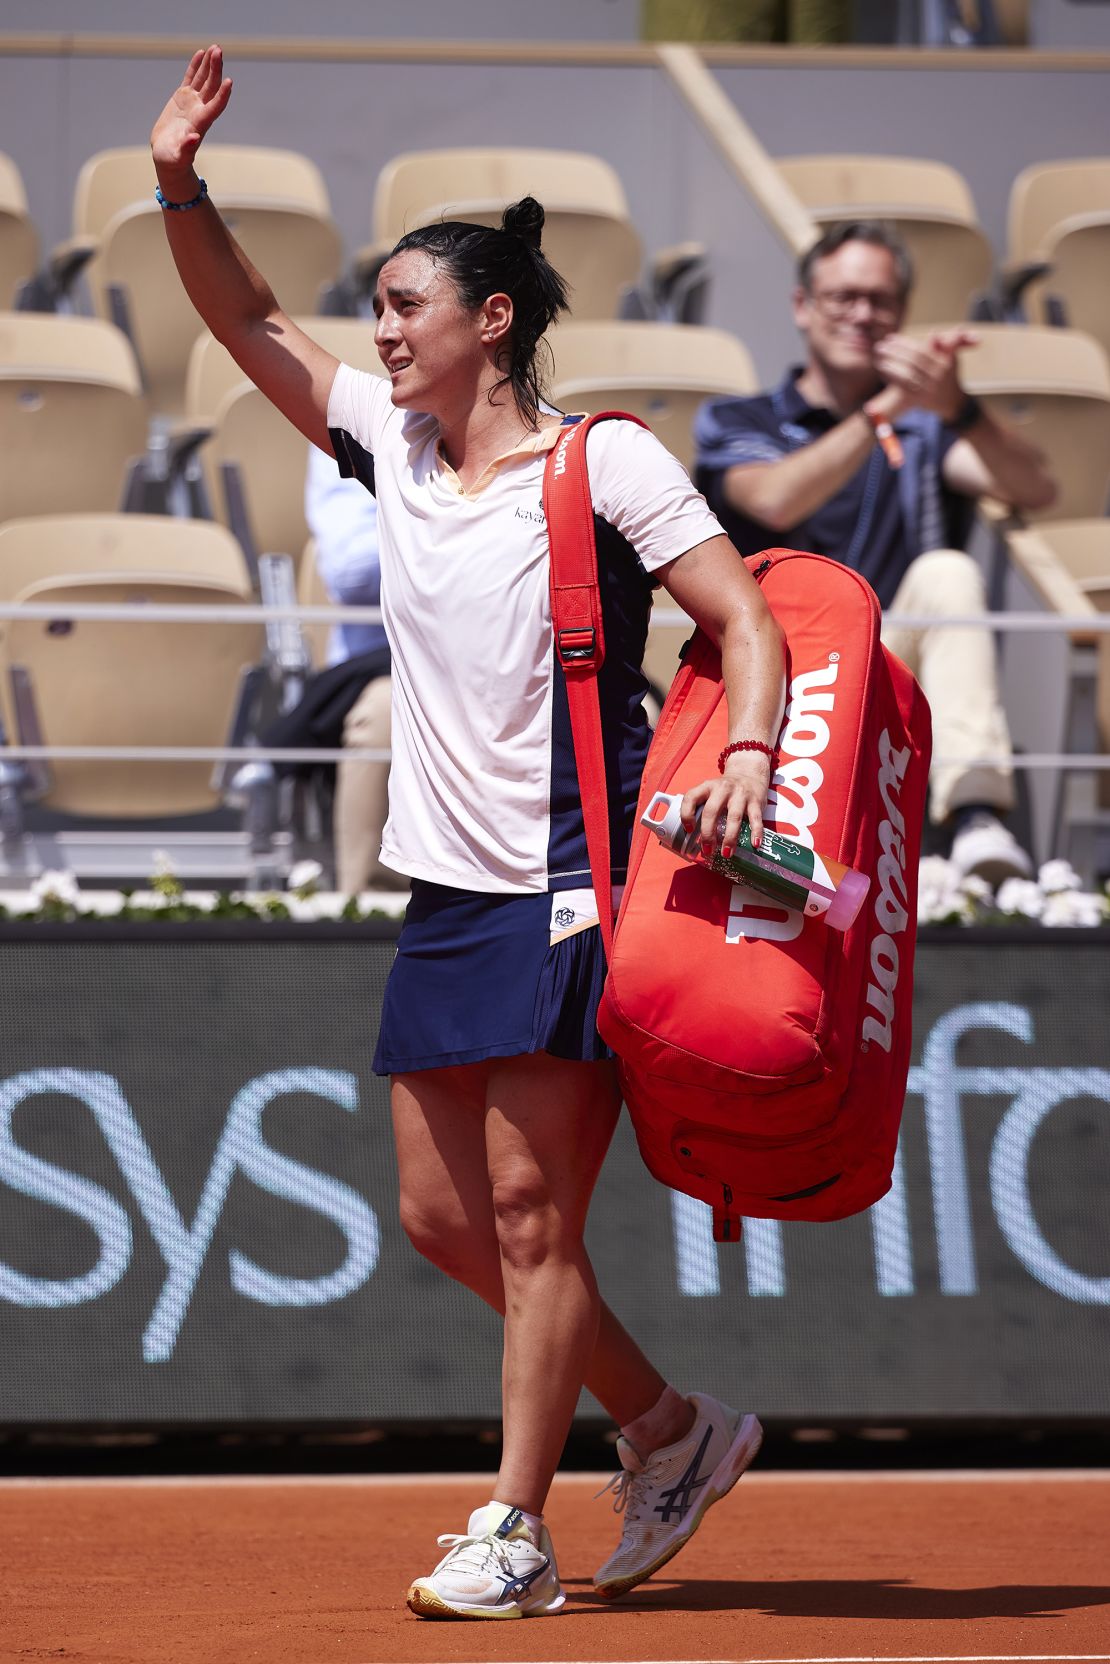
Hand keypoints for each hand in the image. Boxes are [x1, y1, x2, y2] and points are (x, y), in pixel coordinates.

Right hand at [151, 45, 232, 186]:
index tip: (230, 82)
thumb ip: (187, 148)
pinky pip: (191, 78)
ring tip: (215, 48)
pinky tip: (201, 53)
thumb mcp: (178, 156)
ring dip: (210, 64)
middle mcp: (199, 109)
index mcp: (200, 123)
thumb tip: (194, 139)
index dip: (223, 95)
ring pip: (203, 79)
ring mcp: (192, 102)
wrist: (167, 156)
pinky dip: (196, 66)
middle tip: (219, 51)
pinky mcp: (182, 97)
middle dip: (216, 69)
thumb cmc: (172, 160)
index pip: (215, 106)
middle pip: (211, 87)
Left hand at [680, 751, 771, 857]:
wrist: (749, 773)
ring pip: (734, 818)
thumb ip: (702, 808)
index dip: (686, 814)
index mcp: (707, 787)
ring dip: (729, 838)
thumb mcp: (711, 792)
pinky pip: (756, 819)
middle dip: (708, 833)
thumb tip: (693, 837)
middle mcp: (722, 789)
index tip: (689, 830)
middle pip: (711, 811)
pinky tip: (754, 844)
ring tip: (726, 854)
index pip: (691, 797)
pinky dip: (756, 832)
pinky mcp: (756, 801)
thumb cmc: (726, 790)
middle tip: (707, 850)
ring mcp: (740, 795)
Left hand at [870, 327, 978, 423]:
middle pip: (912, 361)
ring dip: (891, 364)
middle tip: (880, 346)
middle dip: (895, 352)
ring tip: (879, 357)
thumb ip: (942, 346)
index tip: (890, 338)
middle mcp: (937, 376)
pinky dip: (892, 377)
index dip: (904, 344)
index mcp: (943, 363)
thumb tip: (933, 332)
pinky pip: (903, 386)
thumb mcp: (950, 359)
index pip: (920, 351)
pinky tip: (883, 370)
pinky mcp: (920, 399)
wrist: (952, 402)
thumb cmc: (948, 376)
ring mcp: (928, 388)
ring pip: (907, 374)